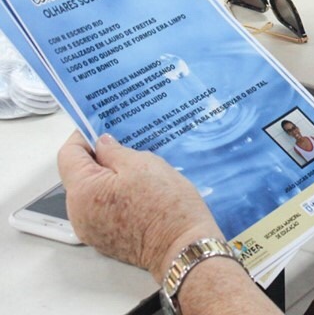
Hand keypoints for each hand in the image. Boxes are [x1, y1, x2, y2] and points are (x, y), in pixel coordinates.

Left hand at [58, 131, 222, 282]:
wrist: (183, 246)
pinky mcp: (105, 239)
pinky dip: (114, 196)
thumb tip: (103, 144)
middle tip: (126, 146)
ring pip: (91, 192)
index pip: (68, 154)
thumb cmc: (167, 207)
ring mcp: (91, 229)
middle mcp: (79, 214)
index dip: (83, 136)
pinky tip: (138, 191)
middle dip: (99, 158)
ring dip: (108, 178)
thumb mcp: (143, 164)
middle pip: (78, 175)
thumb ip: (115, 151)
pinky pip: (101, 209)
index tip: (99, 128)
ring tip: (137, 170)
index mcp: (83, 192)